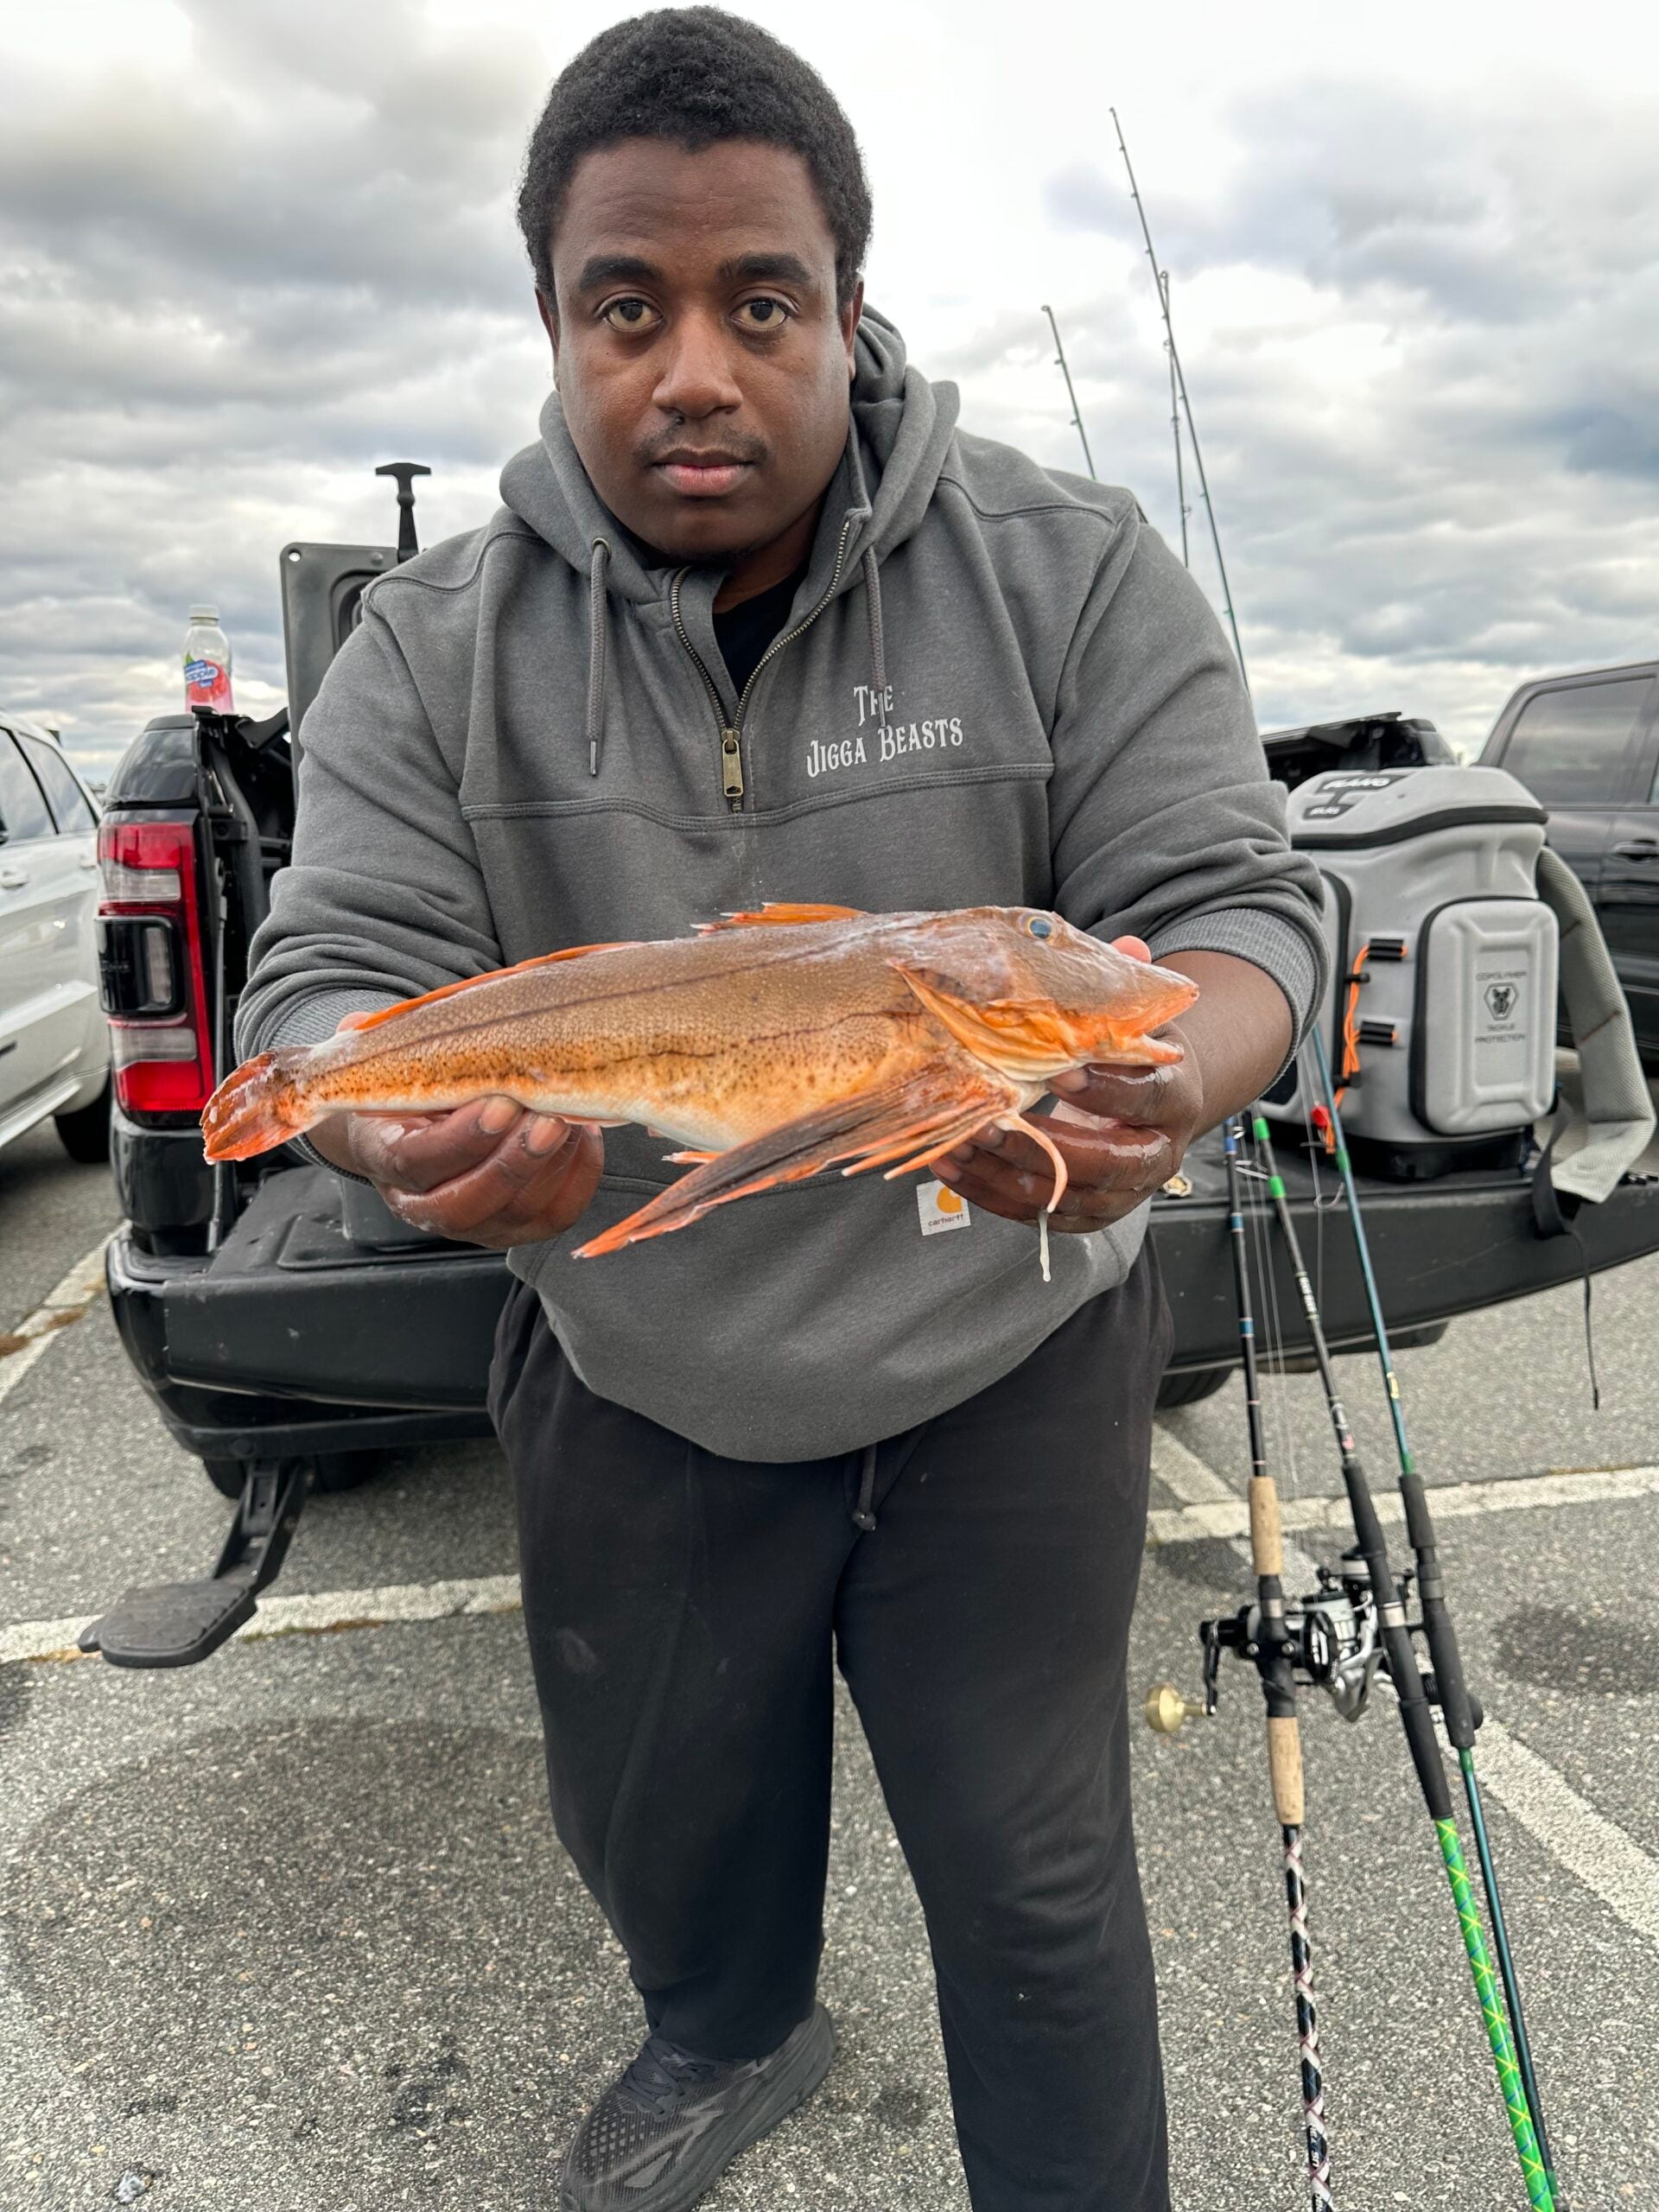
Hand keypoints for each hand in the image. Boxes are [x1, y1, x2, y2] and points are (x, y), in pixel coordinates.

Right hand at [312, 1016, 602, 1249]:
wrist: (421, 1130)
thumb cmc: (412, 1091)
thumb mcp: (386, 1067)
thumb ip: (377, 1046)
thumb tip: (354, 1027)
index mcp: (389, 1161)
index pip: (421, 1163)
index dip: (463, 1138)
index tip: (500, 1103)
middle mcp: (428, 1205)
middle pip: (471, 1203)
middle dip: (515, 1161)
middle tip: (548, 1119)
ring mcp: (477, 1225)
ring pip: (519, 1212)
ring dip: (552, 1164)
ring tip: (569, 1117)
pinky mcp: (519, 1227)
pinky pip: (557, 1213)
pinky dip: (579, 1175)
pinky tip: (583, 1134)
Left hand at [932, 936, 1203, 1233]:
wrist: (1155, 1101)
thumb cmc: (1134, 1053)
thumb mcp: (1138, 1018)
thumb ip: (1127, 987)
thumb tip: (1127, 948)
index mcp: (1175, 1098)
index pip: (1144, 1098)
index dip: (1103, 1088)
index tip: (1056, 1071)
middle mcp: (1156, 1154)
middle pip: (1103, 1164)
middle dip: (1040, 1147)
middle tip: (988, 1121)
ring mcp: (1122, 1192)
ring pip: (1063, 1197)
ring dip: (1002, 1174)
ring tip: (957, 1143)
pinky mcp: (1087, 1212)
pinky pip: (1036, 1214)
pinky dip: (989, 1194)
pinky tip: (953, 1165)